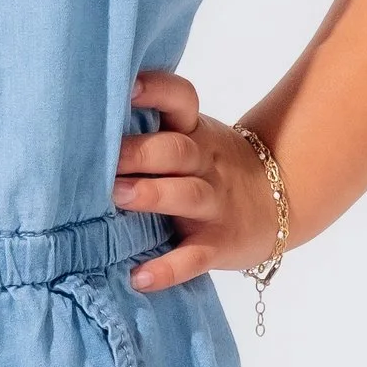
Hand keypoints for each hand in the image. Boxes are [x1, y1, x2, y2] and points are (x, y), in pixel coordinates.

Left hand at [111, 71, 277, 292]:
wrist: (279, 201)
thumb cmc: (214, 166)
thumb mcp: (195, 137)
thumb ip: (154, 129)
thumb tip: (87, 121)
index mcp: (196, 132)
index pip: (181, 101)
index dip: (157, 91)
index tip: (127, 87)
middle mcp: (206, 163)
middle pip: (177, 150)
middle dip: (140, 151)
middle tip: (105, 156)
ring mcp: (214, 204)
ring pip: (186, 195)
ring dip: (152, 195)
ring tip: (119, 196)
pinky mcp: (218, 244)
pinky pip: (193, 258)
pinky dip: (167, 269)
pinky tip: (139, 278)